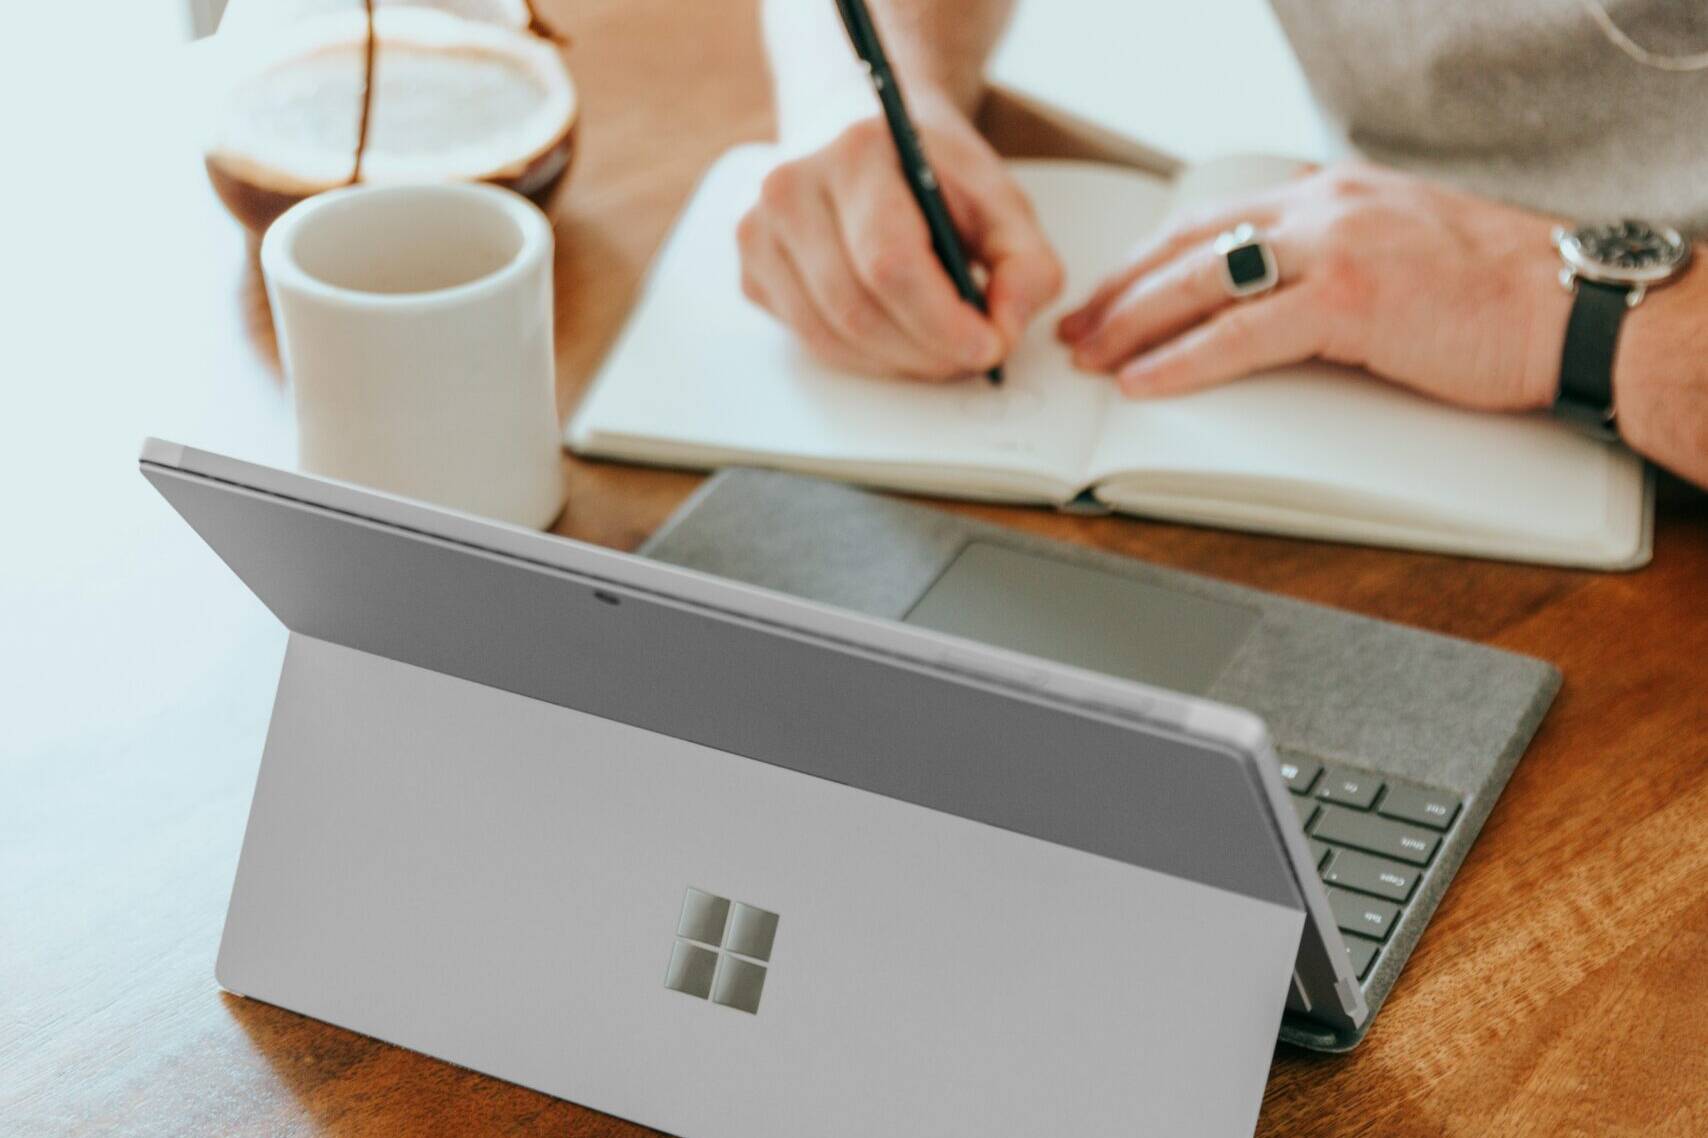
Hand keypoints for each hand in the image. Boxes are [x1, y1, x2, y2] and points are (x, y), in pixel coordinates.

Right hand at [737, 101, 1063, 379]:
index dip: (943, 322)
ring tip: (939, 348)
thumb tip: (1006, 328)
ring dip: (898, 362)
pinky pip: (812, 343)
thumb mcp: (1002, 203)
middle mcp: (792, 188)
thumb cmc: (935, 178)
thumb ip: (1026, 265)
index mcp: (857, 153)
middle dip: (926, 352)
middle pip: (857, 311)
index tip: (989, 346)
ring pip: (831, 338)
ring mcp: (760, 233)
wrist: (868, 148)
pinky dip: (865, 357)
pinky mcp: (752, 274)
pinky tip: (896, 332)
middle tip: (972, 356)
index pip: (890, 263)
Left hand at [1057, 162, 1570, 410]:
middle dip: (1122, 291)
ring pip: (1200, 283)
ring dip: (1133, 324)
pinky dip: (1184, 360)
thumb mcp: (1398, 253)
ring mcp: (1334, 248)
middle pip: (1188, 247)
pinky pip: (1241, 333)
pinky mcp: (1348, 300)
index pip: (1212, 221)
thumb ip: (1331, 263)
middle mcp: (1323, 208)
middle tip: (1075, 329)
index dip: (1150, 261)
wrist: (1572, 305)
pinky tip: (1144, 381)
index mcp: (1331, 195)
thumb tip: (1271, 303)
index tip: (1111, 293)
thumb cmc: (1496, 293)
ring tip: (1091, 357)